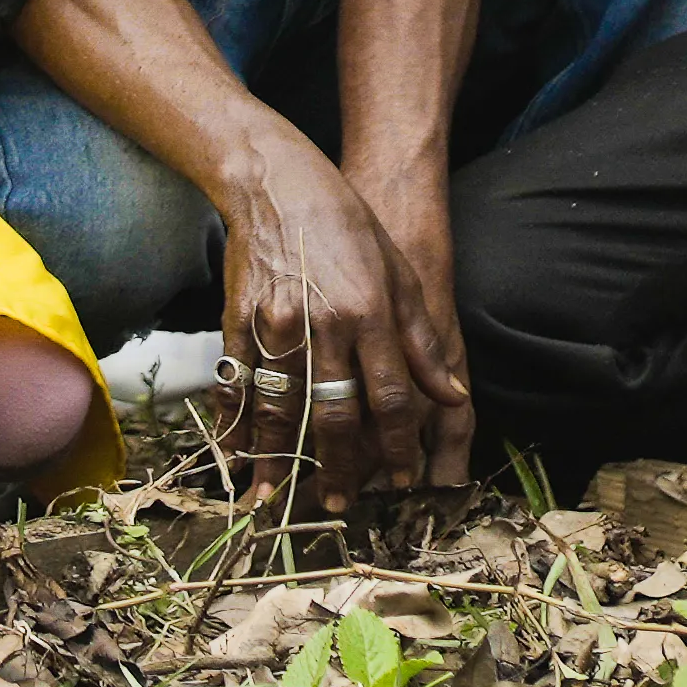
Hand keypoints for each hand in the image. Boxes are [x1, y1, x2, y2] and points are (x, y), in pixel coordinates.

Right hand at [220, 132, 469, 504]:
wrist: (275, 182)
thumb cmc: (347, 226)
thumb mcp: (399, 275)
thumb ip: (423, 341)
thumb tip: (451, 396)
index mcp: (370, 315)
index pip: (388, 398)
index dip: (395, 446)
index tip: (400, 481)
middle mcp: (323, 324)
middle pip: (332, 412)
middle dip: (338, 466)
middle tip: (340, 504)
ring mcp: (275, 323)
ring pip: (279, 405)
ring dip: (279, 456)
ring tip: (279, 496)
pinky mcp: (239, 318)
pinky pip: (238, 381)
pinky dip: (235, 421)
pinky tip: (237, 452)